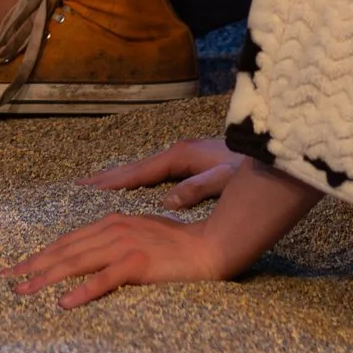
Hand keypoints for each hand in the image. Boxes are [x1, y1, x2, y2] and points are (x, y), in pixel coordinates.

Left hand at [4, 151, 323, 307]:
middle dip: (33, 265)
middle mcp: (114, 228)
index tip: (16, 267)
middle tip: (6, 281)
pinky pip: (105, 280)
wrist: (213, 246)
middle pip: (65, 249)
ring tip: (23, 292)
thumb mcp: (141, 237)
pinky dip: (83, 291)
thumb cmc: (179, 246)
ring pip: (77, 262)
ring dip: (47, 278)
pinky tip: (64, 304)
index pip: (68, 240)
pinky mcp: (140, 263)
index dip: (40, 253)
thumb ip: (114, 243)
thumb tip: (88, 258)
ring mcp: (126, 244)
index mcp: (113, 222)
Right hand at [80, 137, 242, 207]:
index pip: (139, 171)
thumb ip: (198, 188)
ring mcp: (183, 155)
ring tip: (98, 184)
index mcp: (180, 156)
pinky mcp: (191, 160)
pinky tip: (134, 183)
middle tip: (80, 185)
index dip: (114, 181)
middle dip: (109, 176)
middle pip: (136, 166)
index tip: (88, 187)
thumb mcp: (226, 178)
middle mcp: (177, 152)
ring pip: (144, 167)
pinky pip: (154, 171)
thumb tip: (167, 202)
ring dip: (121, 176)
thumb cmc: (251, 168)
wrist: (271, 151)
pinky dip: (137, 177)